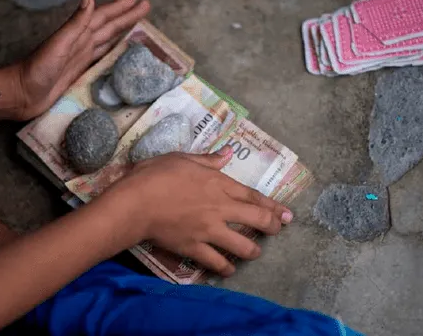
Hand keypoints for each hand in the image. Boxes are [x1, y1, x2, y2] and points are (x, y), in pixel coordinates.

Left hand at [11, 0, 149, 119]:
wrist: (21, 94)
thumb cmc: (36, 69)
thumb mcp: (58, 44)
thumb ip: (75, 24)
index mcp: (77, 35)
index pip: (103, 17)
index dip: (120, 8)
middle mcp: (81, 44)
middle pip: (109, 27)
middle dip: (126, 17)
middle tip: (145, 7)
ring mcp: (80, 58)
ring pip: (107, 40)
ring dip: (121, 31)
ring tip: (137, 25)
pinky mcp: (80, 73)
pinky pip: (102, 58)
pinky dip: (112, 52)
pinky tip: (119, 52)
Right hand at [102, 146, 293, 276]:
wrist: (136, 202)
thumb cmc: (156, 175)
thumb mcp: (183, 158)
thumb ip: (208, 159)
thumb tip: (227, 152)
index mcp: (219, 184)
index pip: (253, 197)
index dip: (273, 206)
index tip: (286, 213)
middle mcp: (220, 208)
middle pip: (257, 220)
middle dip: (273, 226)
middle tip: (279, 230)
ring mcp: (209, 230)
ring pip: (242, 245)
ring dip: (253, 250)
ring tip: (255, 253)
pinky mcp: (195, 247)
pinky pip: (217, 262)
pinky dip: (226, 268)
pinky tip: (230, 270)